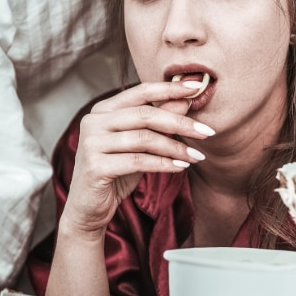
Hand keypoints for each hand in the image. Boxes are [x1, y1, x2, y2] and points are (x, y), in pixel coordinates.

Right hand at [59, 80, 214, 240]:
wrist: (89, 207)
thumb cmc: (115, 172)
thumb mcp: (140, 145)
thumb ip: (158, 122)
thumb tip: (186, 101)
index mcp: (102, 110)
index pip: (140, 92)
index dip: (169, 89)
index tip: (196, 88)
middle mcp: (93, 122)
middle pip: (145, 115)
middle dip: (180, 123)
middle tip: (206, 132)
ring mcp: (91, 143)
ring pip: (143, 138)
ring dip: (175, 148)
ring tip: (196, 157)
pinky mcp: (95, 166)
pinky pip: (138, 161)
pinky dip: (163, 164)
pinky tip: (180, 167)